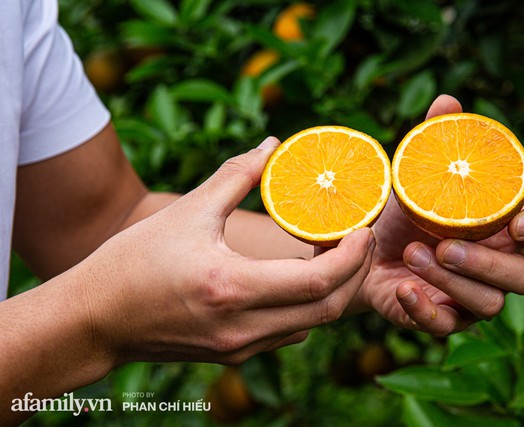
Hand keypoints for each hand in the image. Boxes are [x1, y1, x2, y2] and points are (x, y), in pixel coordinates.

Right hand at [82, 137, 374, 365]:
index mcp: (231, 288)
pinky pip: (289, 333)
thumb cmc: (134, 260)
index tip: (363, 228)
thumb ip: (236, 174)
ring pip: (312, 326)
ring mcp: (239, 347)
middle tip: (360, 239)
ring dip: (334, 291)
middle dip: (355, 274)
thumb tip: (271, 144)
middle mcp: (241, 328)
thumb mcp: (188, 210)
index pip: (318, 282)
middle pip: (328, 310)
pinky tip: (302, 277)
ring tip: (335, 253)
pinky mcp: (234, 354)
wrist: (96, 319)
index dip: (352, 256)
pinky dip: (308, 306)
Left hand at [353, 95, 523, 335]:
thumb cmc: (403, 213)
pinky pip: (447, 326)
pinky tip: (403, 290)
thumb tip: (447, 101)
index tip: (519, 221)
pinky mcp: (444, 318)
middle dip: (488, 263)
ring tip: (411, 253)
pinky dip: (425, 310)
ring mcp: (475, 297)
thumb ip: (435, 142)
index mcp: (506, 227)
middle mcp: (500, 265)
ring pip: (489, 304)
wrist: (365, 251)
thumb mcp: (415, 177)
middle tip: (446, 246)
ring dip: (451, 281)